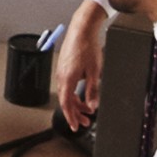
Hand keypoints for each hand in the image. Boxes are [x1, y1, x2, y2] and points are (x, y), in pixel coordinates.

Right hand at [51, 1, 108, 129]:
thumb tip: (92, 105)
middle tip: (85, 121)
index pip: (66, 104)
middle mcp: (61, 76)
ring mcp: (61, 71)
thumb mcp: (95, 72)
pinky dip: (74, 92)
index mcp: (67, 79)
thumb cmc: (87, 47)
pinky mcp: (64, 66)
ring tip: (88, 109)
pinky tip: (83, 92)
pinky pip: (67, 84)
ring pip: (67, 92)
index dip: (70, 117)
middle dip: (75, 112)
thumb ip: (93, 90)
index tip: (75, 126)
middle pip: (66, 100)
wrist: (82, 29)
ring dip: (76, 102)